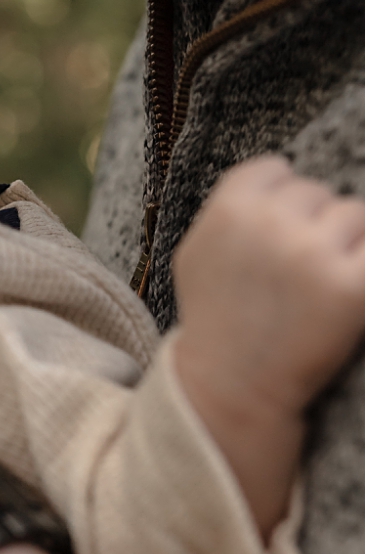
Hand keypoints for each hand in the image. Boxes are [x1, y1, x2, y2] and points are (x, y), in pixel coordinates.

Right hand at [170, 155, 362, 531]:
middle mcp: (271, 224)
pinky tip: (343, 288)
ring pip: (354, 217)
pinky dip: (359, 267)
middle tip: (297, 267)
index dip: (280, 201)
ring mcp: (314, 253)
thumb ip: (231, 208)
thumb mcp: (199, 252)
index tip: (276, 232)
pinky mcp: (353, 287)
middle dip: (312, 224)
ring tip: (318, 282)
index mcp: (229, 209)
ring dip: (345, 244)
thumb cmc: (218, 316)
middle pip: (318, 193)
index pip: (276, 170)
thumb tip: (283, 170)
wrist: (235, 383)